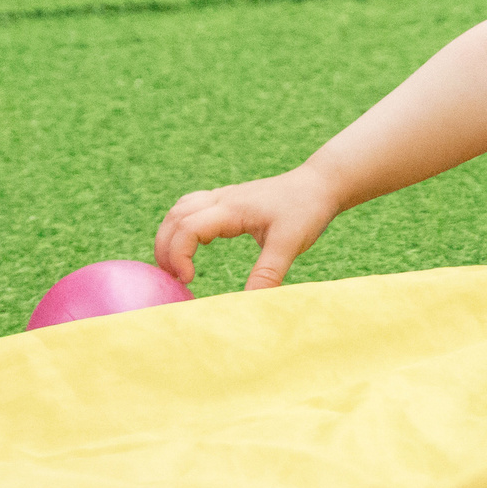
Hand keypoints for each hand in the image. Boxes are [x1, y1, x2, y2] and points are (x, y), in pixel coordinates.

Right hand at [155, 166, 343, 290]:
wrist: (321, 183)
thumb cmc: (307, 210)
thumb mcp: (290, 244)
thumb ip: (269, 273)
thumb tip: (249, 304)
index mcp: (232, 208)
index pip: (187, 227)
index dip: (178, 255)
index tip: (190, 280)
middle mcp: (222, 199)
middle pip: (174, 218)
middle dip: (165, 249)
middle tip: (175, 280)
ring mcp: (224, 196)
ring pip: (179, 210)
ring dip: (169, 236)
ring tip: (176, 267)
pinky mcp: (228, 199)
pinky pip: (191, 207)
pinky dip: (181, 226)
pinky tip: (191, 246)